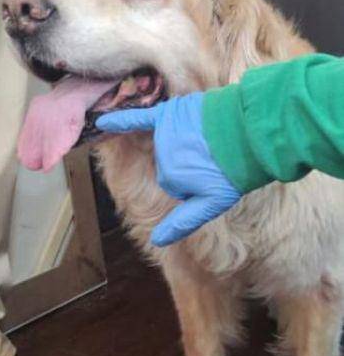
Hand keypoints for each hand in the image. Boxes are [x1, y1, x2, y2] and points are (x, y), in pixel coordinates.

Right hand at [95, 92, 241, 246]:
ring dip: (180, 144)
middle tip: (212, 160)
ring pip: (164, 143)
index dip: (192, 182)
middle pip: (167, 163)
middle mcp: (162, 156)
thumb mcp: (212, 204)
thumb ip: (183, 221)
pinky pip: (138, 118)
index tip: (210, 177)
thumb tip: (156, 241)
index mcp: (171, 179)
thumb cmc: (234, 172)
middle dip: (186, 163)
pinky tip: (102, 120)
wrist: (252, 134)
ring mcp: (164, 134)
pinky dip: (121, 119)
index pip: (173, 182)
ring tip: (207, 141)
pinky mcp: (168, 114)